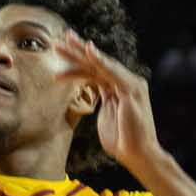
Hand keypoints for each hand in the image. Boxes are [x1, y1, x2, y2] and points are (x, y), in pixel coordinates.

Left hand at [57, 31, 163, 176]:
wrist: (137, 155)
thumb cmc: (122, 141)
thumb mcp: (105, 117)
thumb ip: (101, 102)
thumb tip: (89, 95)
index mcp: (119, 88)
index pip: (95, 71)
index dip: (77, 62)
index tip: (60, 53)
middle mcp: (126, 82)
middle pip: (97, 64)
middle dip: (77, 51)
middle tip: (58, 40)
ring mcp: (131, 84)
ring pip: (101, 64)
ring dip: (81, 53)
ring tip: (63, 44)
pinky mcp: (132, 89)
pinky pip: (113, 72)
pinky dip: (100, 60)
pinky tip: (88, 51)